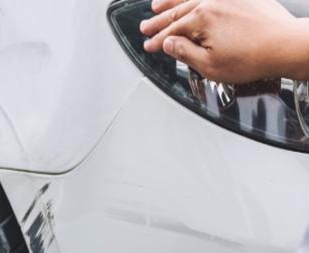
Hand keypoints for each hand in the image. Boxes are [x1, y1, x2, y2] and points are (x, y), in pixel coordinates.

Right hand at [141, 0, 308, 82]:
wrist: (286, 46)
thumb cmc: (253, 57)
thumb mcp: (210, 65)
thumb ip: (185, 53)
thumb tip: (169, 44)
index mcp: (202, 19)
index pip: (172, 32)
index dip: (158, 41)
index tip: (149, 46)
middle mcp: (213, 2)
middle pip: (178, 12)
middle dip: (160, 21)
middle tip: (146, 26)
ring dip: (173, 3)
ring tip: (159, 5)